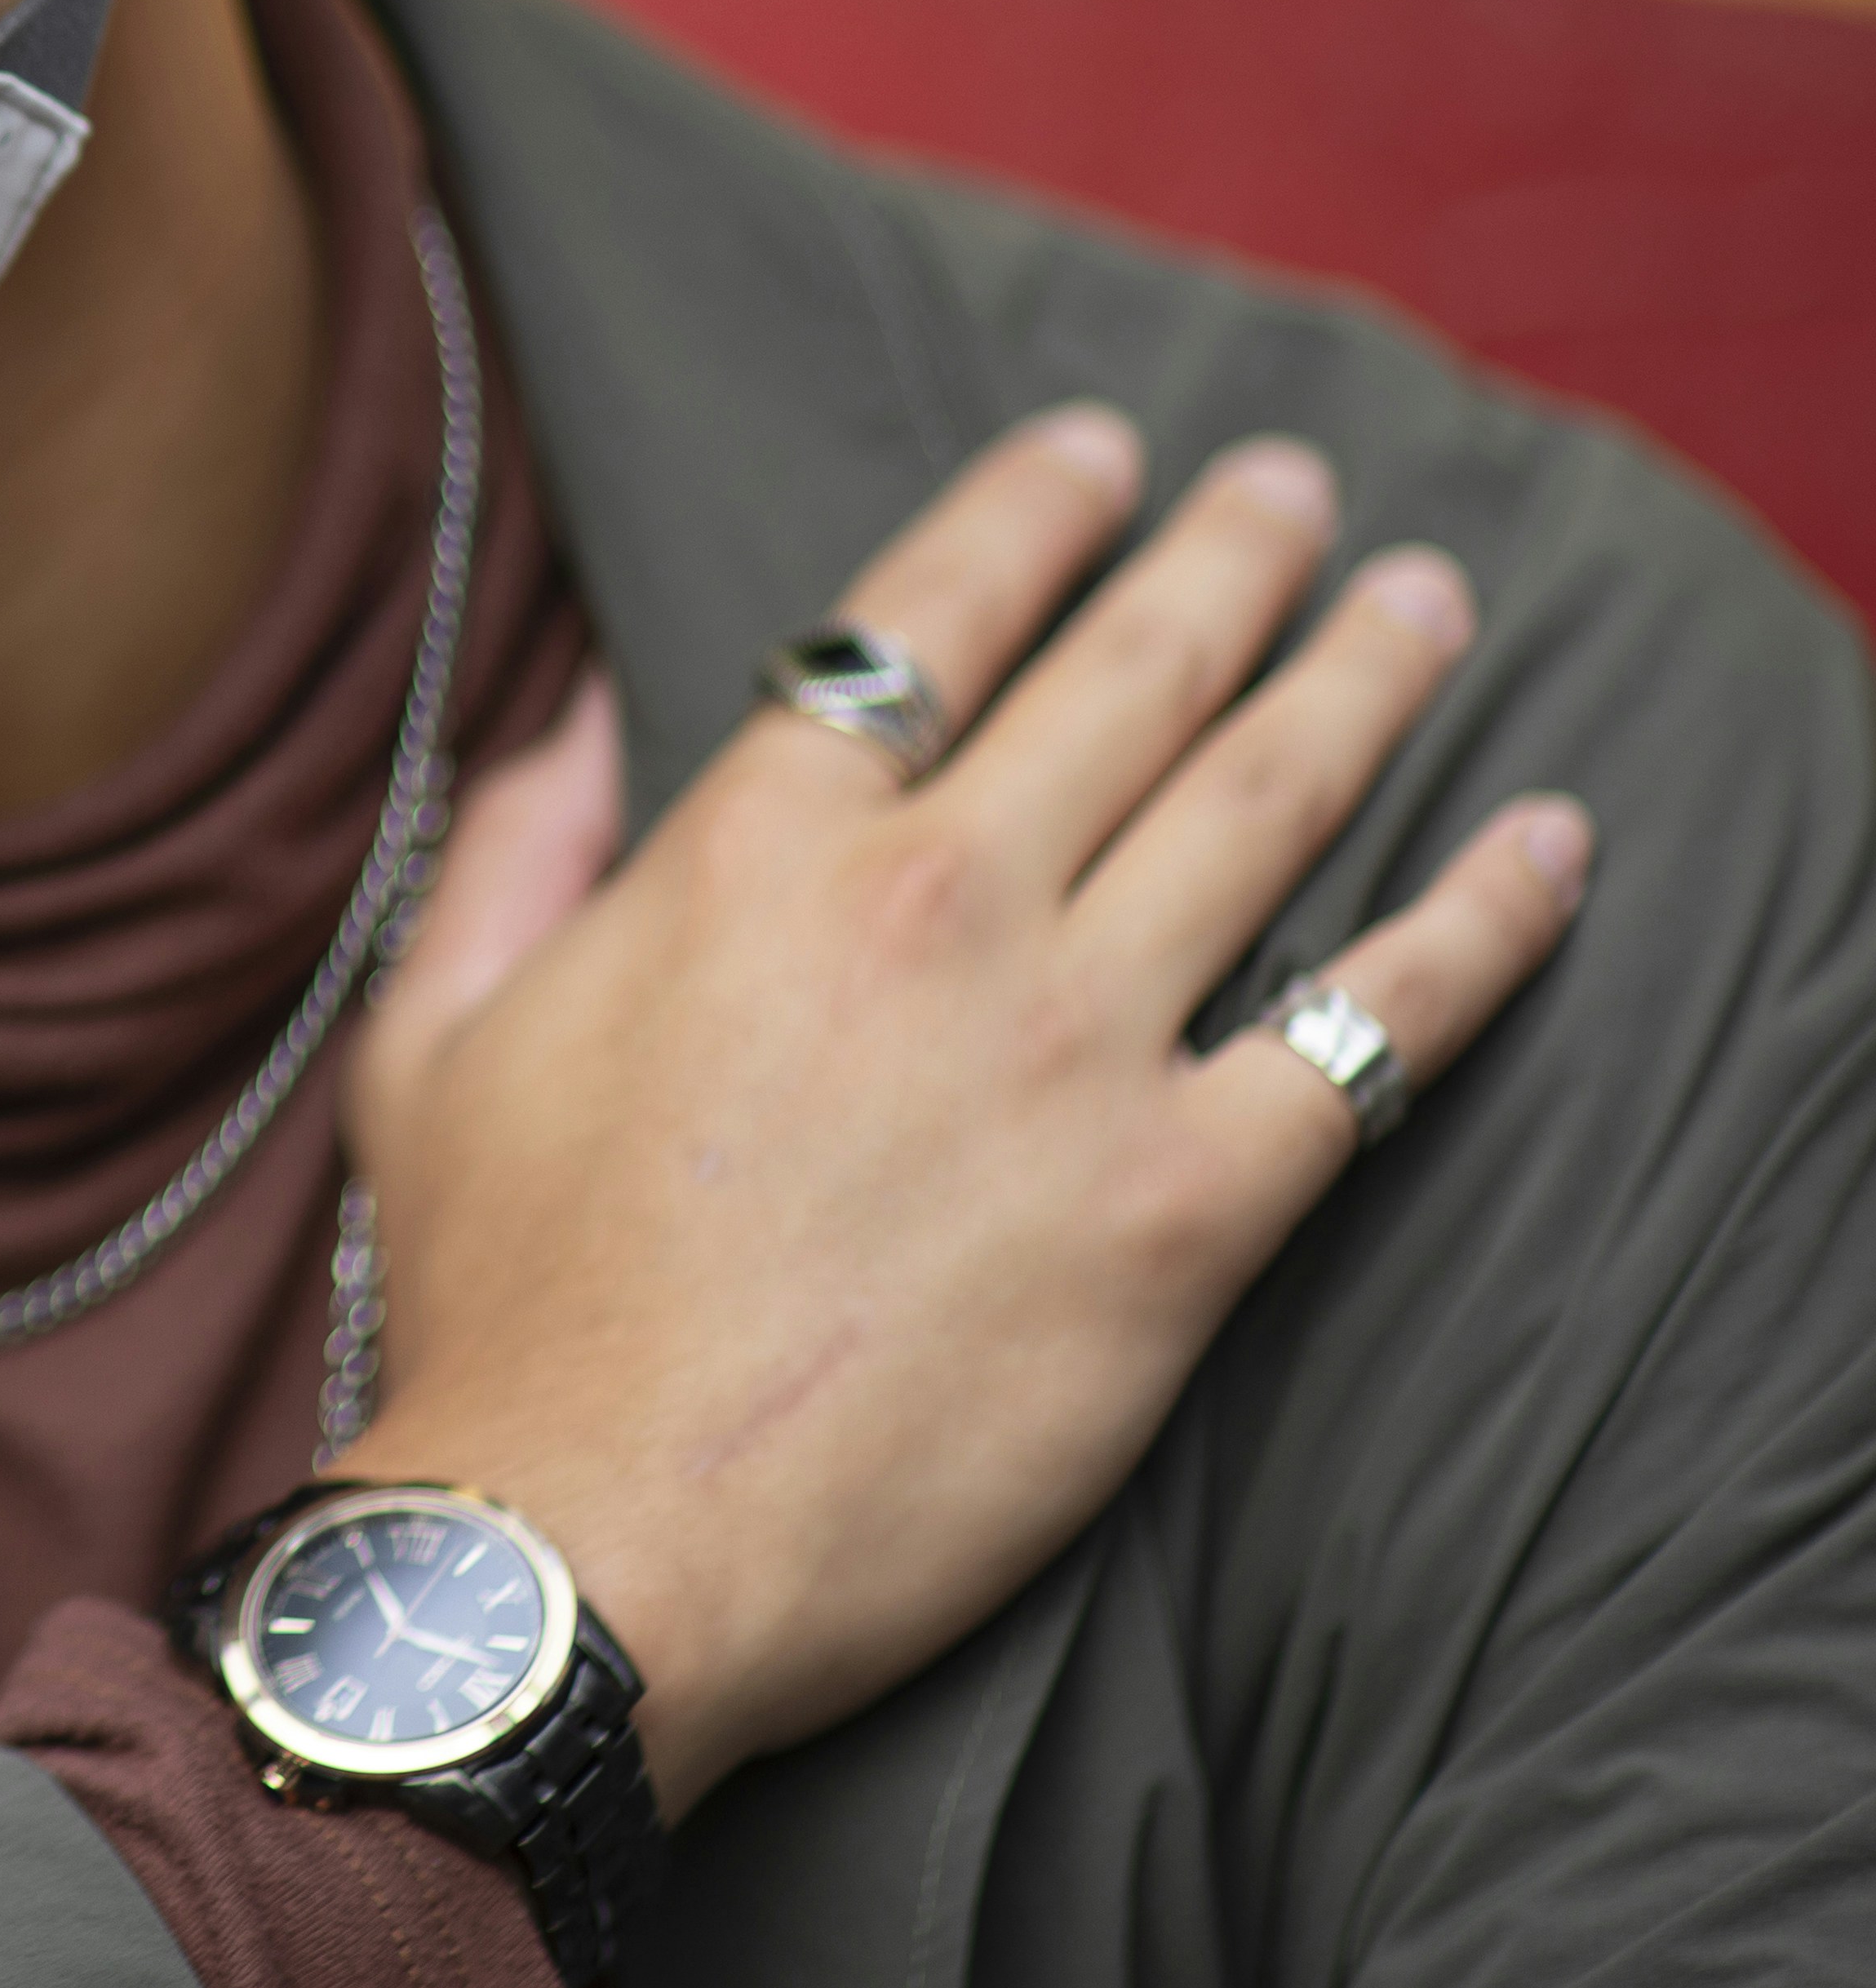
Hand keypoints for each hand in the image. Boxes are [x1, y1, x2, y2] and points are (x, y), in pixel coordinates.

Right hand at [330, 407, 1590, 1819]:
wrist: (594, 1537)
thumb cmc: (499, 1297)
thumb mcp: (435, 1032)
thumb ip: (512, 847)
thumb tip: (581, 710)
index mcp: (754, 850)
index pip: (926, 615)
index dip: (1030, 511)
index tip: (1102, 451)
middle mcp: (934, 906)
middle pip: (1128, 677)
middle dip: (1226, 558)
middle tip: (1290, 492)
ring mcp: (1072, 1049)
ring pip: (1267, 807)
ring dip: (1366, 679)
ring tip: (1425, 606)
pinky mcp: (1183, 1208)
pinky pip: (1377, 1035)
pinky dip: (1484, 926)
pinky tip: (1551, 849)